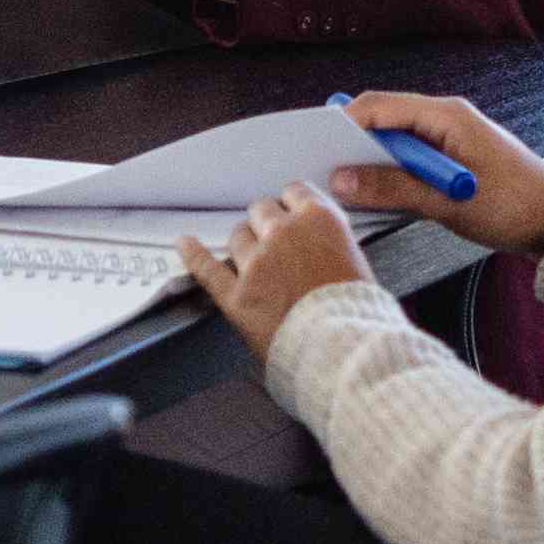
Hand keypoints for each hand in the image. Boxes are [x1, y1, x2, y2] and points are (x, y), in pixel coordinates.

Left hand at [175, 184, 372, 344]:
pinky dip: (193, 254)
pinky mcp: (236, 294)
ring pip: (237, 236)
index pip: (294, 193)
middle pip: (261, 210)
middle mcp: (284, 234)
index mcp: (320, 220)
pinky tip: (185, 245)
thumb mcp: (358, 263)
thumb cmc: (357, 314)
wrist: (343, 350)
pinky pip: (206, 268)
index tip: (291, 214)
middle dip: (266, 224)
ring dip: (244, 244)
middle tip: (274, 242)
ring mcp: (256, 263)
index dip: (292, 206)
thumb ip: (330, 244)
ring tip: (253, 260)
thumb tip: (317, 244)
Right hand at [317, 87, 543, 260]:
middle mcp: (444, 119)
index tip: (315, 147)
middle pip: (382, 121)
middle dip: (350, 144)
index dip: (343, 124)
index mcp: (446, 115)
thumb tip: (344, 180)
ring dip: (370, 164)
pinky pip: (407, 160)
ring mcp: (447, 139)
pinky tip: (377, 197)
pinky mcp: (449, 161)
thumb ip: (394, 188)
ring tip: (344, 188)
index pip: (380, 106)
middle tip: (321, 170)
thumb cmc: (516, 205)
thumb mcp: (450, 202)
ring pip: (392, 143)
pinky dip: (389, 175)